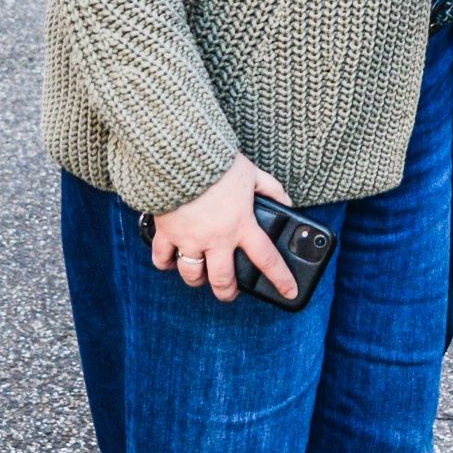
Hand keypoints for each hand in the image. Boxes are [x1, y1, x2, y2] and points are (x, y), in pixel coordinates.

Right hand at [149, 155, 298, 303]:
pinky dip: (165, 263)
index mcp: (242, 225)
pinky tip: (171, 262)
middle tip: (229, 293)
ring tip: (201, 278)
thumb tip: (287, 202)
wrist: (183, 158)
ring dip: (197, 280)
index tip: (289, 292)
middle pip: (223, 280)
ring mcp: (190, 239)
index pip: (267, 259)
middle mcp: (216, 239)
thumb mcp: (254, 174)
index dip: (281, 279)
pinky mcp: (168, 233)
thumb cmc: (220, 165)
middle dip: (227, 292)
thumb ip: (272, 190)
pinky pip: (162, 258)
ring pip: (192, 275)